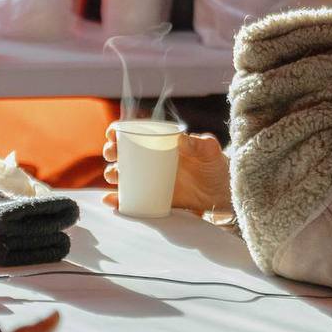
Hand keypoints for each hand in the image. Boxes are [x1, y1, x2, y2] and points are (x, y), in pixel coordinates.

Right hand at [102, 128, 232, 216]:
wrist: (221, 191)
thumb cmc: (215, 165)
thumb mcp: (210, 151)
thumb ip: (199, 144)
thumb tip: (182, 140)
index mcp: (159, 142)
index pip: (133, 132)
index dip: (117, 131)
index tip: (112, 134)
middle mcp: (150, 159)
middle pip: (122, 153)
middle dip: (110, 152)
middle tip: (112, 154)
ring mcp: (149, 179)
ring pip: (122, 175)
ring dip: (111, 174)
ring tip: (114, 176)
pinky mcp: (151, 197)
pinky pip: (130, 198)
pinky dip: (117, 200)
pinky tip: (110, 200)